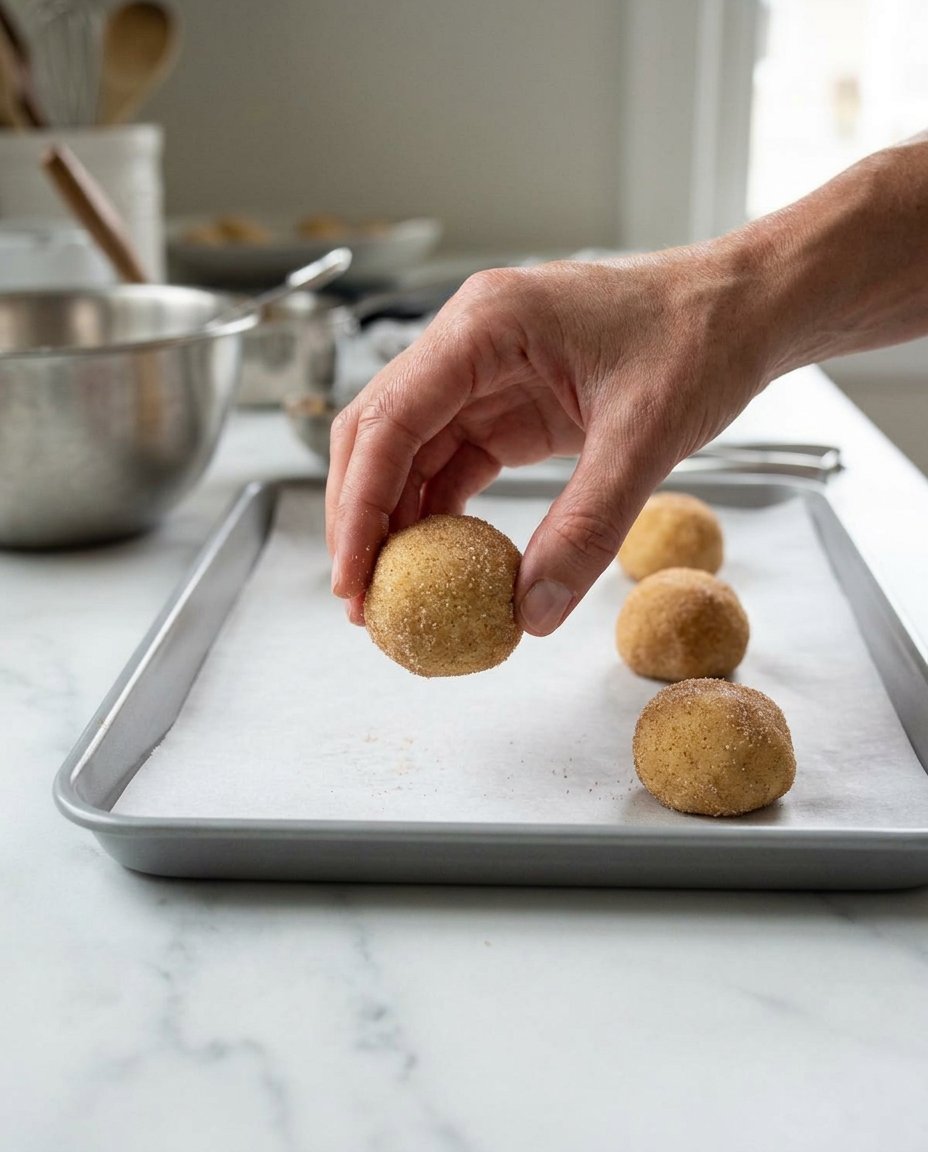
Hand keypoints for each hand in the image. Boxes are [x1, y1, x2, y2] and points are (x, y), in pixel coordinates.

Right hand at [326, 248, 772, 633]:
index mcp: (485, 326)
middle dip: (360, 516)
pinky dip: (441, 515)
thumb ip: (588, 526)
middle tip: (359, 597)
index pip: (389, 419)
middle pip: (378, 434)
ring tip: (393, 593)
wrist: (745, 311)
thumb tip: (532, 612)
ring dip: (395, 522)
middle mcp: (469, 345)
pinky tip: (443, 564)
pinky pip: (454, 465)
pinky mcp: (507, 406)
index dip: (359, 504)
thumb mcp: (646, 435)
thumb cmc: (700, 338)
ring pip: (408, 453)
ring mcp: (484, 375)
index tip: (352, 575)